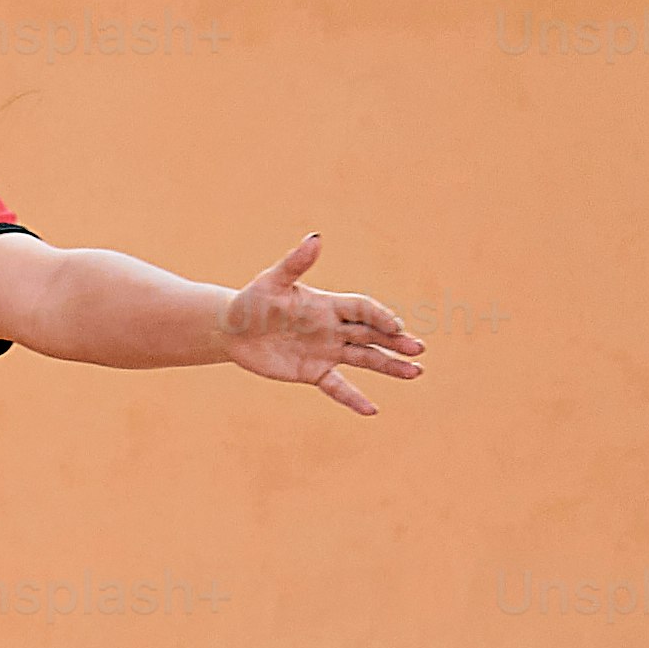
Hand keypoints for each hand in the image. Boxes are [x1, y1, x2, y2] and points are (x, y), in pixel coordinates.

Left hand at [224, 233, 425, 416]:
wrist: (231, 330)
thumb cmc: (251, 301)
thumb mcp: (272, 282)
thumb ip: (295, 263)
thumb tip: (315, 237)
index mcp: (328, 304)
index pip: (361, 309)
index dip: (378, 316)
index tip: (395, 326)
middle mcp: (333, 328)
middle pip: (371, 334)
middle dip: (395, 341)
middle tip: (418, 349)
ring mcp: (326, 351)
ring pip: (364, 359)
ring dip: (389, 366)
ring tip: (415, 372)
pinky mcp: (313, 371)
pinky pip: (337, 387)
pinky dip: (353, 398)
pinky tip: (372, 410)